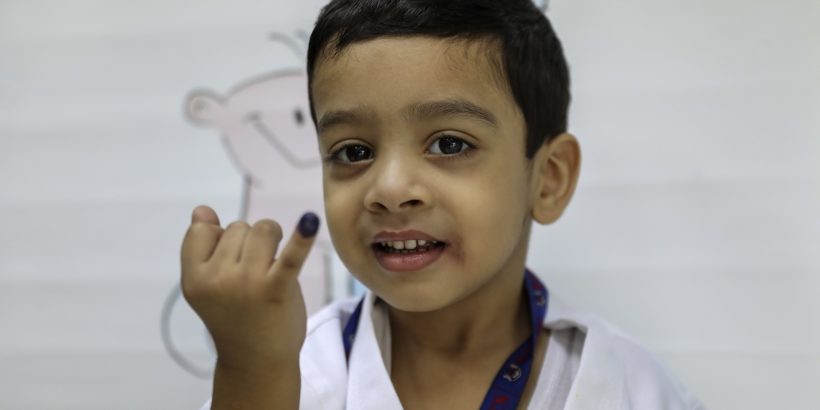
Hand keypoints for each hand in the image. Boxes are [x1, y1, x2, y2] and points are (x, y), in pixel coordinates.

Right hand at [180, 205, 319, 372]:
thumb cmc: (234, 316)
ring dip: (272, 242)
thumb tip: (201, 210)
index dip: (219, 240)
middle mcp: (217, 280)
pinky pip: (291, 256)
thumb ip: (202, 248)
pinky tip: (311, 222)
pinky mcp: (277, 289)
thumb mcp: (207, 285)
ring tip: (271, 267)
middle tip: (252, 277)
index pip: (203, 230)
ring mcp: (247, 284)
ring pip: (264, 229)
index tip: (228, 263)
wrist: (257, 361)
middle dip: (249, 245)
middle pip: (238, 227)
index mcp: (193, 278)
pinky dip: (303, 238)